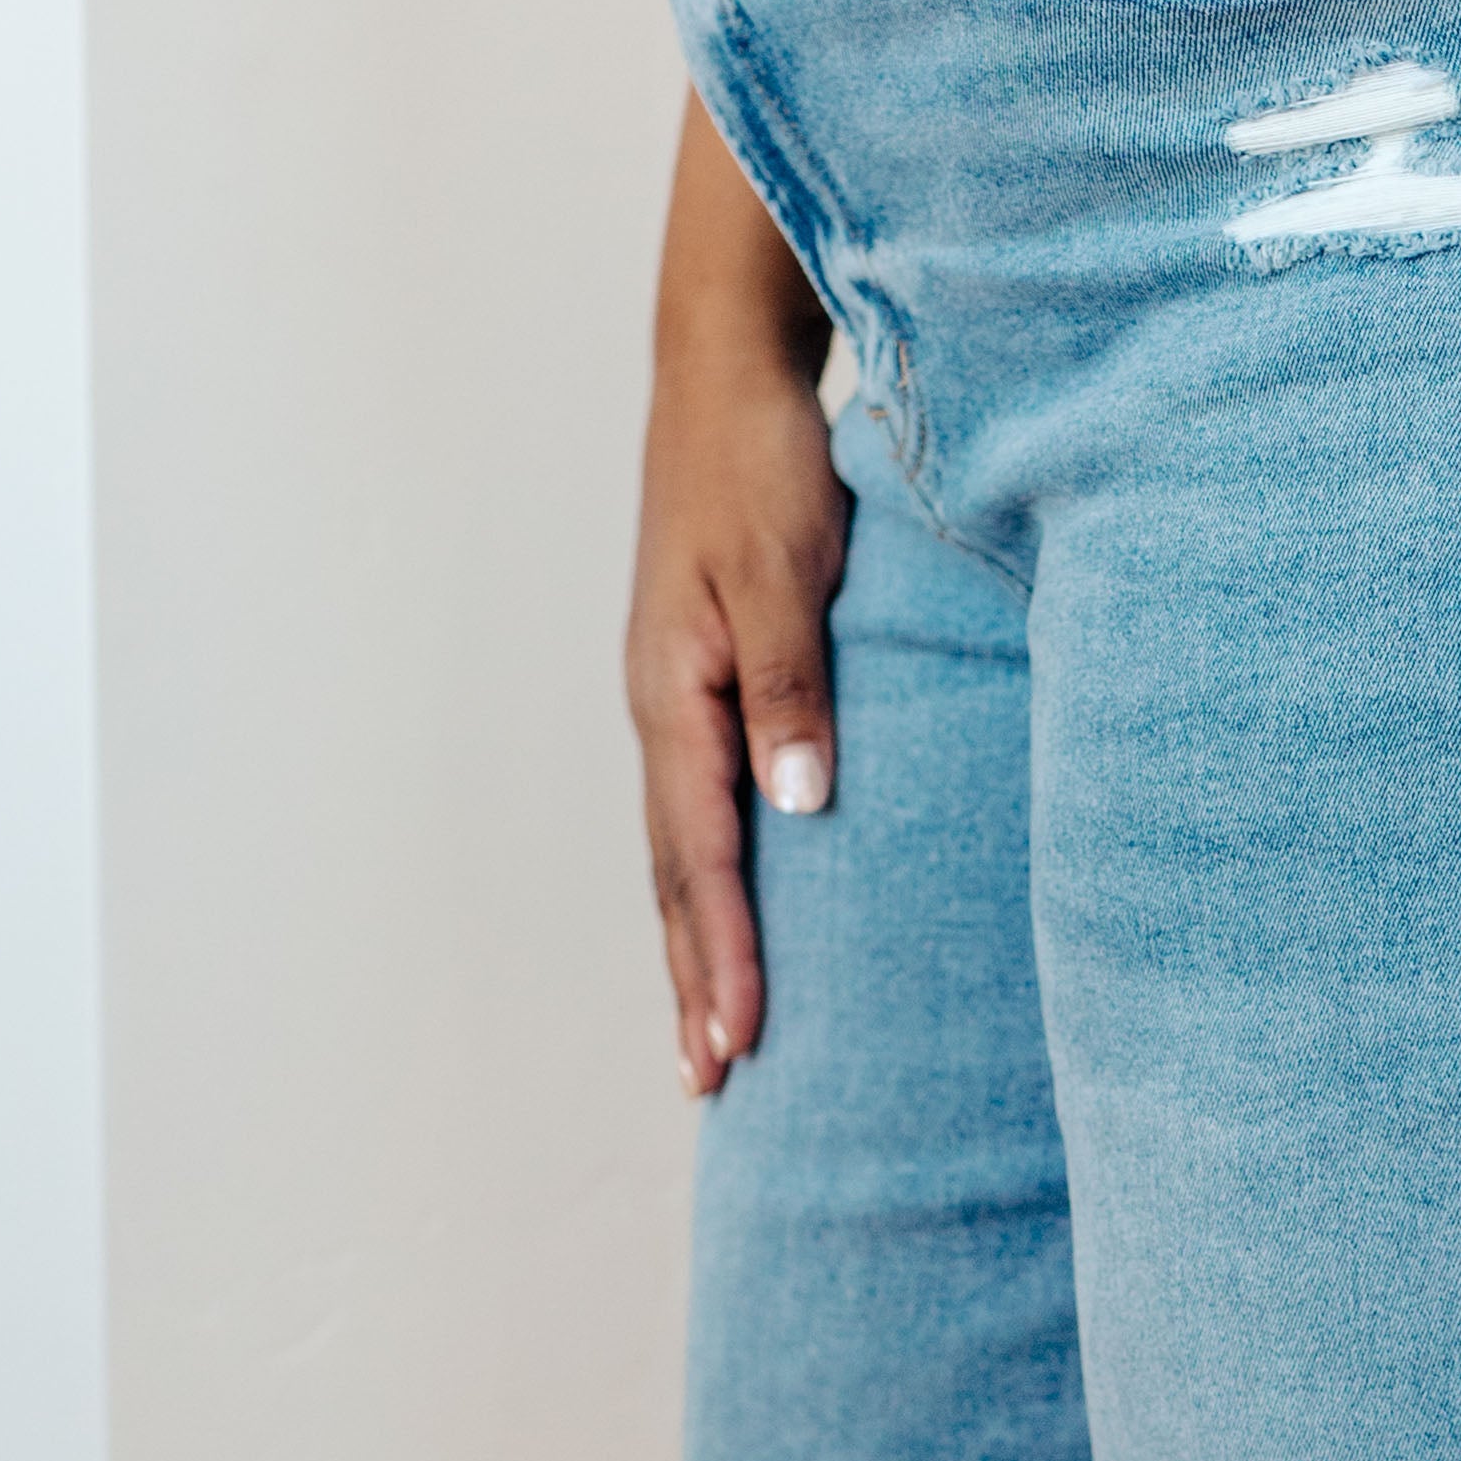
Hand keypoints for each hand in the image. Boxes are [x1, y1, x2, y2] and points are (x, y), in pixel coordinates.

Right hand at [627, 322, 847, 1097]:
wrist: (723, 376)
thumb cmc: (760, 463)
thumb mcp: (786, 569)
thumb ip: (792, 688)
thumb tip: (799, 807)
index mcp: (673, 692)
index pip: (698, 854)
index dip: (723, 952)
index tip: (743, 1040)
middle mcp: (661, 710)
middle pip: (671, 876)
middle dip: (693, 981)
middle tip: (711, 1084)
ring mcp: (673, 700)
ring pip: (677, 852)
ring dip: (693, 948)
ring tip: (711, 1039)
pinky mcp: (698, 684)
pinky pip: (696, 810)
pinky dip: (706, 884)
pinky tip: (727, 923)